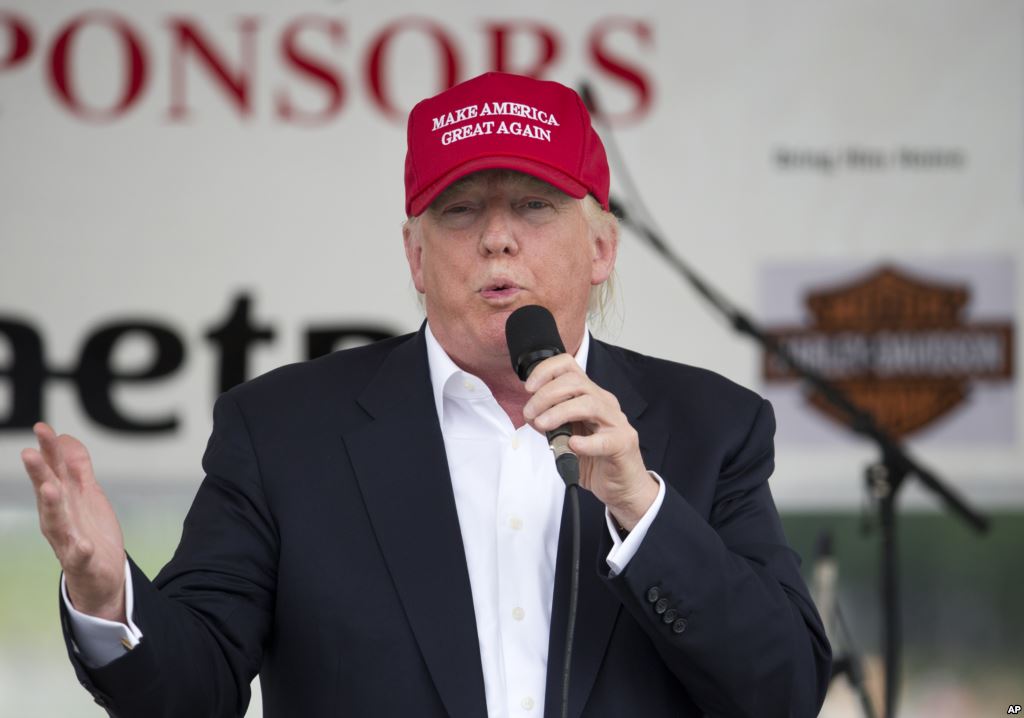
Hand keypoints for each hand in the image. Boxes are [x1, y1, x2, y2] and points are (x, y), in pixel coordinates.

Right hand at [21, 423, 126, 621]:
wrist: (100, 574)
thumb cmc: (88, 530)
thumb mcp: (86, 494)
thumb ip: (76, 468)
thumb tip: (65, 438)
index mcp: (60, 500)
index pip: (52, 471)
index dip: (48, 450)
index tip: (42, 427)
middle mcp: (58, 518)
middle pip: (47, 492)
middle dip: (39, 473)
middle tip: (29, 453)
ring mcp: (67, 540)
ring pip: (55, 522)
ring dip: (51, 505)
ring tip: (50, 489)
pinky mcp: (82, 561)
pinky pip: (80, 555)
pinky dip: (80, 549)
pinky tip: (83, 545)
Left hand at [522, 355, 658, 530]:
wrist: (622, 484)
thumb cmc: (596, 458)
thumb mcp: (568, 435)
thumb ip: (552, 423)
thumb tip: (532, 415)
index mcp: (590, 396)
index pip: (569, 367)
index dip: (546, 371)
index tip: (528, 388)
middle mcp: (604, 403)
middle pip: (576, 382)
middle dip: (546, 395)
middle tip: (530, 414)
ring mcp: (615, 422)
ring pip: (588, 403)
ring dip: (559, 412)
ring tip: (542, 425)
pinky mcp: (622, 444)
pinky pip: (604, 440)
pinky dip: (586, 442)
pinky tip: (573, 446)